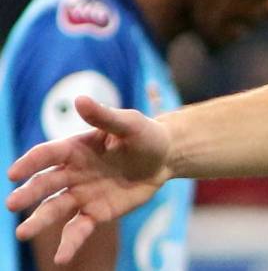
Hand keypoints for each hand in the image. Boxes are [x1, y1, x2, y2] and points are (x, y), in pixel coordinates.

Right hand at [6, 96, 172, 263]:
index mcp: (76, 149)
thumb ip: (104, 116)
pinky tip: (61, 258)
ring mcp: (81, 194)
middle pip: (46, 184)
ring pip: (55, 209)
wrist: (165, 157)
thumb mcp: (129, 123)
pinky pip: (78, 229)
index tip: (14, 173)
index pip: (48, 155)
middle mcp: (72, 173)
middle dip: (29, 193)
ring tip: (22, 232)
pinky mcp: (95, 212)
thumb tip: (79, 99)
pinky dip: (69, 243)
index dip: (30, 163)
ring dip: (38, 220)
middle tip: (13, 203)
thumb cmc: (144, 135)